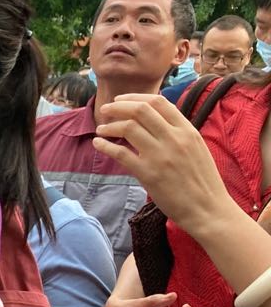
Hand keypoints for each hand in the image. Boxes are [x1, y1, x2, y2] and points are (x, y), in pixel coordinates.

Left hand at [92, 93, 238, 238]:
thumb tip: (154, 121)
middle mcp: (174, 138)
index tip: (120, 100)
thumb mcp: (196, 147)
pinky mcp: (148, 173)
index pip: (159, 102)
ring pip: (128, 128)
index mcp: (187, 130)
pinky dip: (105, 145)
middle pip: (140, 110)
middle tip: (104, 110)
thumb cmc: (201, 180)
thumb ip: (177, 133)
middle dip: (117, 107)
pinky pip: (120, 153)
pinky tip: (97, 144)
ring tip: (101, 130)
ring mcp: (160, 155)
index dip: (135, 98)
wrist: (208, 208)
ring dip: (109, 126)